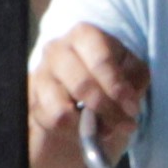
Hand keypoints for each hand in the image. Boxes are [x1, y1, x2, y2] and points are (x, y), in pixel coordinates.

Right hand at [27, 26, 147, 167]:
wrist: (76, 118)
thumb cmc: (107, 89)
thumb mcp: (129, 80)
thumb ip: (135, 80)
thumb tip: (129, 96)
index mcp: (85, 36)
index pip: (101, 56)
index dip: (118, 86)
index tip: (133, 109)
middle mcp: (58, 50)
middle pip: (84, 83)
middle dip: (108, 109)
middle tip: (125, 125)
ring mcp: (41, 75)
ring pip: (65, 106)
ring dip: (91, 124)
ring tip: (105, 129)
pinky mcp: (32, 101)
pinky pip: (55, 121)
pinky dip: (74, 131)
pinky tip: (83, 130)